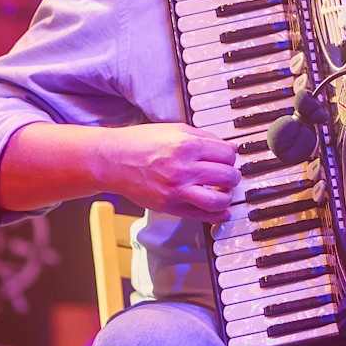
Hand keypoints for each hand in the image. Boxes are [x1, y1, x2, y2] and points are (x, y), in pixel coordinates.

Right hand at [105, 122, 239, 220]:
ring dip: (227, 196)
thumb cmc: (142, 143)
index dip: (231, 157)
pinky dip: (217, 215)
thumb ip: (206, 138)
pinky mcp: (169, 206)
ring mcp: (176, 190)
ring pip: (219, 200)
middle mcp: (183, 168)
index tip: (226, 158)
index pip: (228, 154)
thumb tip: (232, 149)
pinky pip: (202, 215)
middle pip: (228, 176)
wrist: (113, 160)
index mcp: (187, 145)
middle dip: (232, 176)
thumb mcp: (176, 130)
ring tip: (222, 191)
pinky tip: (221, 210)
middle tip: (227, 175)